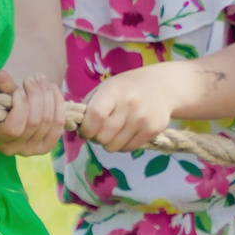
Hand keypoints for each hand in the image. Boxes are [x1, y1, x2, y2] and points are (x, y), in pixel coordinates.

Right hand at [0, 67, 66, 155]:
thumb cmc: (0, 106)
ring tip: (41, 79)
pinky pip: (59, 123)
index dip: (20, 105)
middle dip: (36, 94)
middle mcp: (16, 149)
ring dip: (48, 94)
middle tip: (31, 78)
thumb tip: (2, 74)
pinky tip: (52, 89)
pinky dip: (58, 103)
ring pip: (48, 120)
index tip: (18, 89)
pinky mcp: (47, 145)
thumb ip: (0, 88)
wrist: (11, 117)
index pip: (14, 128)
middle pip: (35, 121)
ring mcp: (33, 149)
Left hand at [76, 62, 205, 151]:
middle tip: (99, 131)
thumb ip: (88, 106)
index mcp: (113, 91)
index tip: (85, 130)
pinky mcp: (153, 130)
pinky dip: (122, 145)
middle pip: (104, 136)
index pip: (95, 116)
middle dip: (96, 138)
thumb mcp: (106, 88)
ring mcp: (143, 118)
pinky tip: (125, 133)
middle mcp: (130, 104)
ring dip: (109, 143)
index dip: (86, 129)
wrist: (161, 87)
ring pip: (115, 146)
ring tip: (113, 132)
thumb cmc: (125, 89)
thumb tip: (73, 126)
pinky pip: (129, 148)